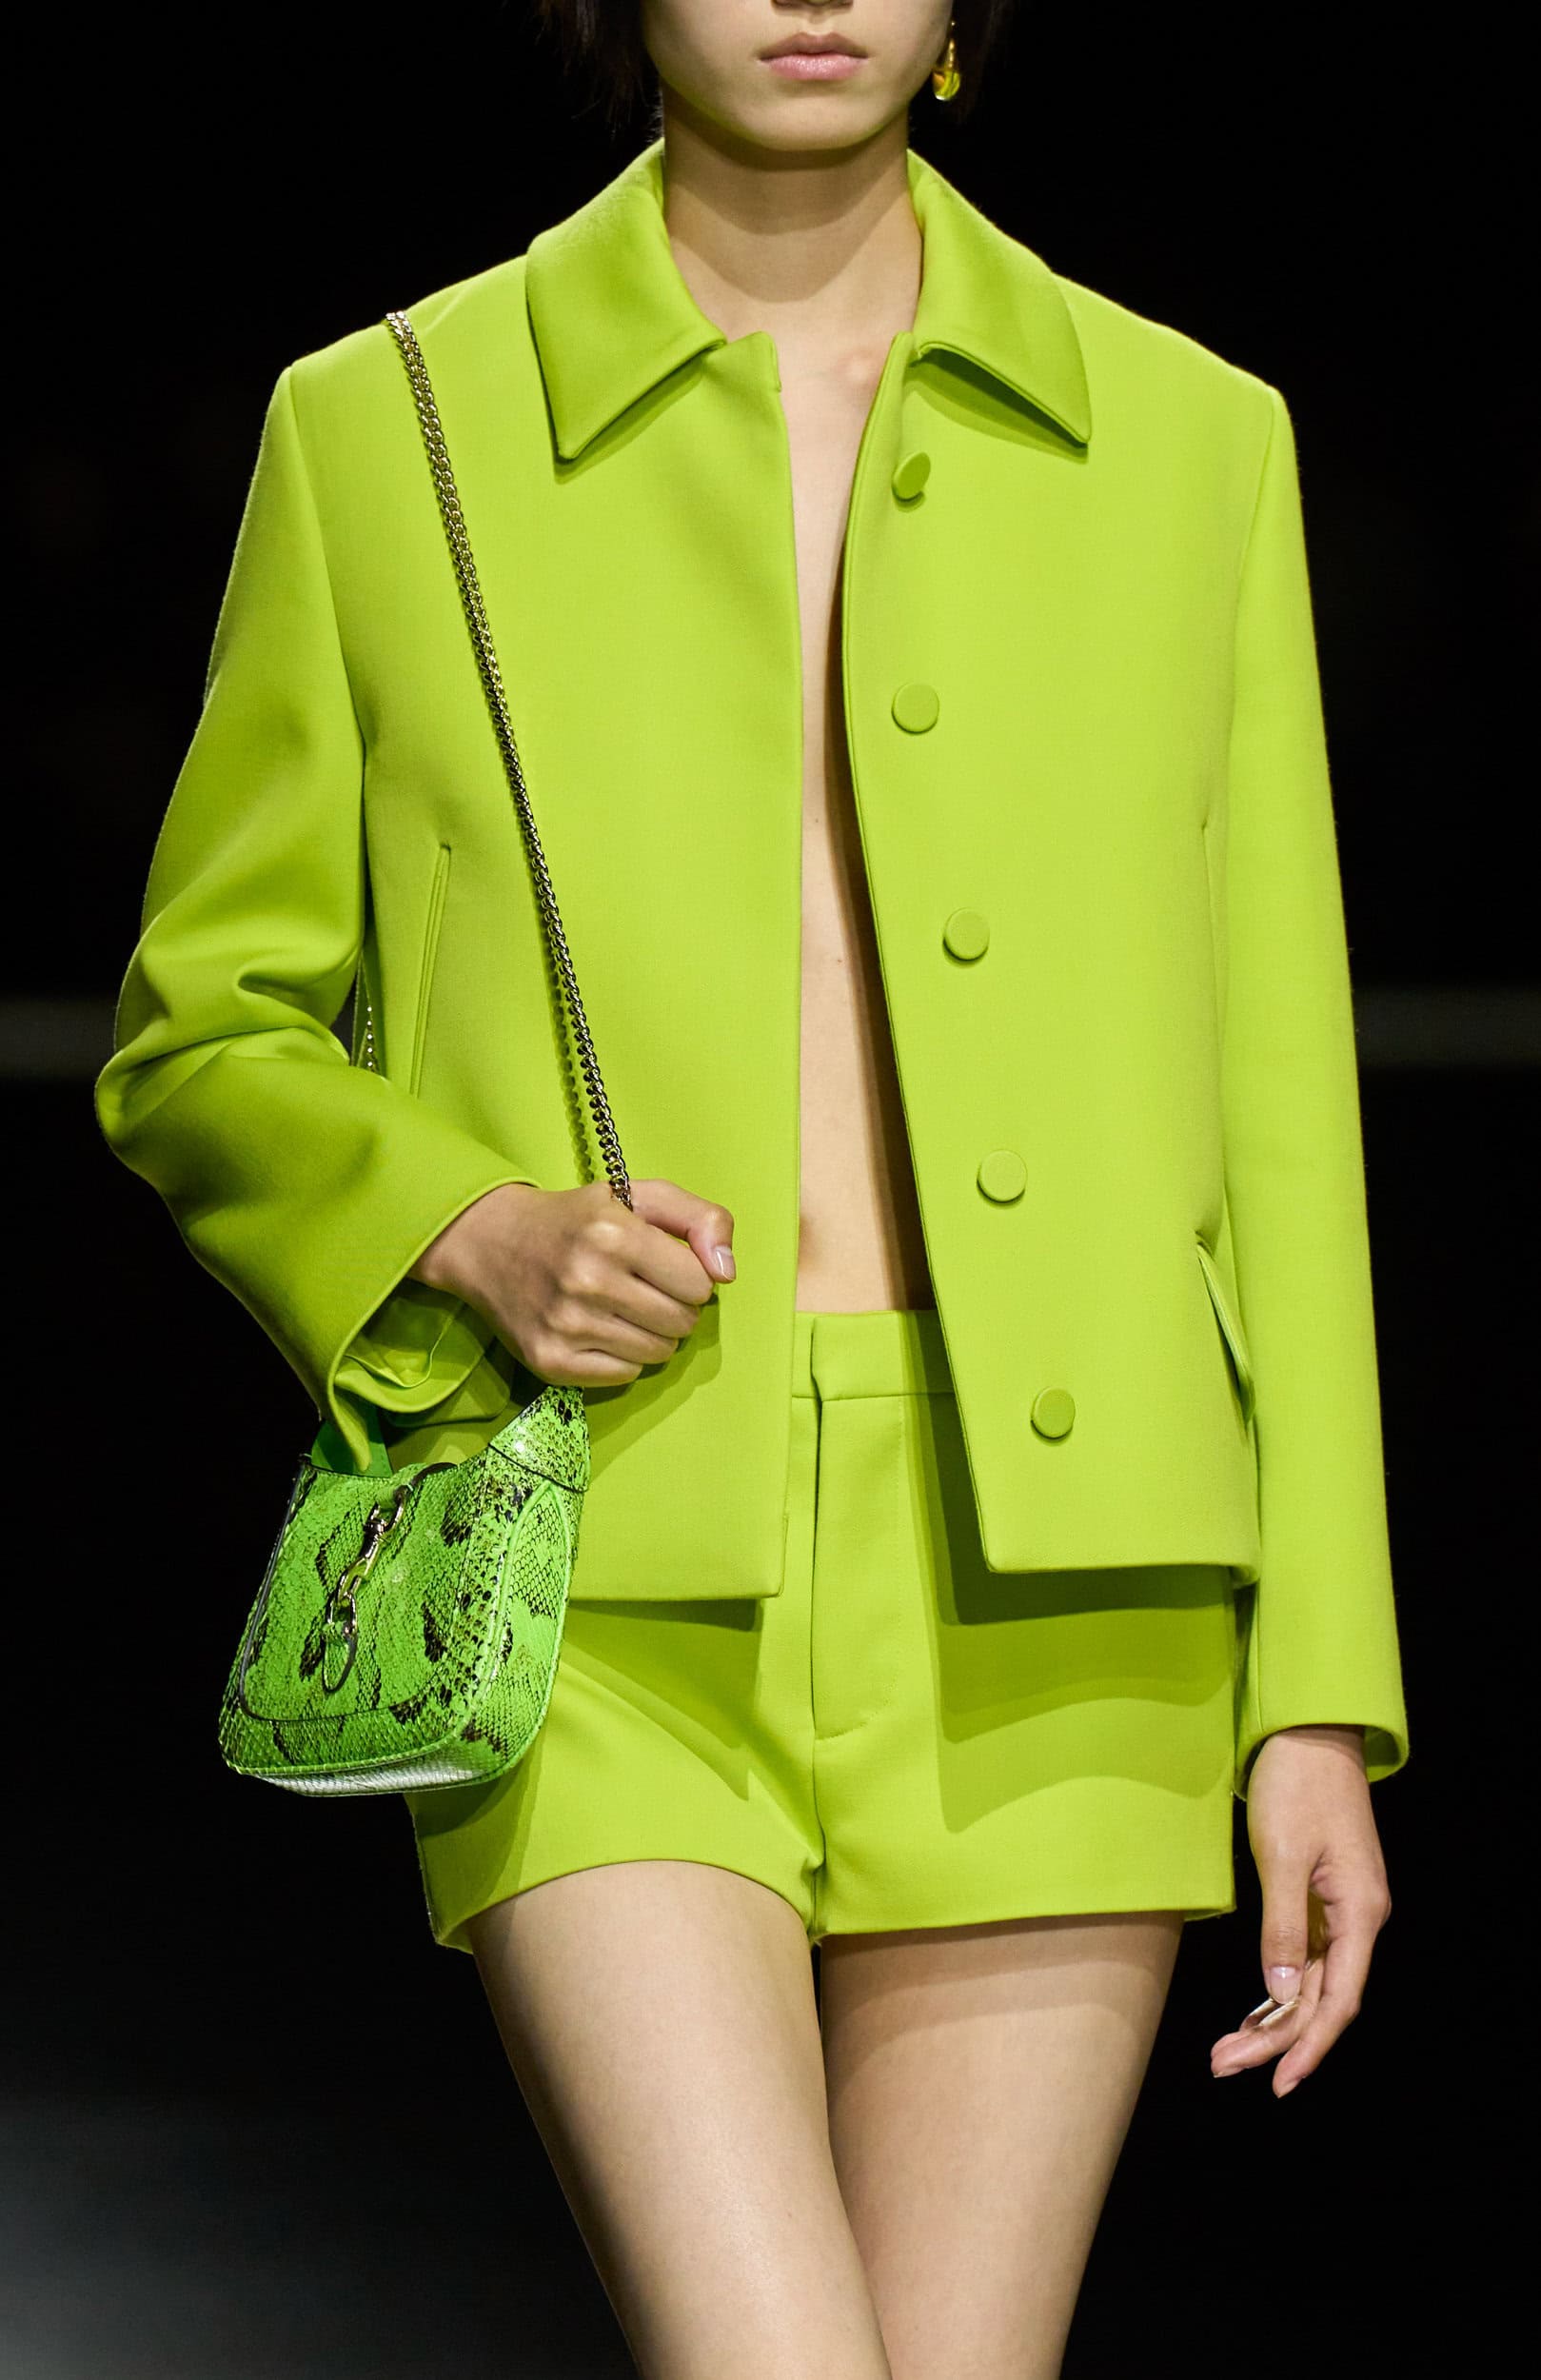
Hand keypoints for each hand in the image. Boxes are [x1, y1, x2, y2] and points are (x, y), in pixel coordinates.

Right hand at [411, 1177, 734, 1386]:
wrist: (488, 1240)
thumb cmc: (575, 1217)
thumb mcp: (639, 1195)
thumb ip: (701, 1218)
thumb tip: (726, 1273)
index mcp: (613, 1233)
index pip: (698, 1284)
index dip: (689, 1276)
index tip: (663, 1266)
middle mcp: (588, 1281)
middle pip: (681, 1323)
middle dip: (674, 1306)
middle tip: (642, 1288)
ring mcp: (566, 1326)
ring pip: (657, 1353)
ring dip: (652, 1334)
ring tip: (622, 1308)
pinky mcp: (550, 1361)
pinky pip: (624, 1375)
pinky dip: (623, 1357)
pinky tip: (600, 1330)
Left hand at [1210, 1723, 1390, 2097]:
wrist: (1308, 1734)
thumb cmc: (1297, 1785)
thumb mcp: (1281, 1856)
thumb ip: (1282, 1928)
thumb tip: (1278, 1995)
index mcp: (1360, 1913)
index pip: (1338, 2000)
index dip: (1309, 2045)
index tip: (1279, 2082)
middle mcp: (1358, 1920)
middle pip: (1322, 2000)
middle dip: (1277, 2040)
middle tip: (1223, 2065)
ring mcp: (1341, 1911)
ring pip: (1311, 1984)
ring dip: (1272, 2020)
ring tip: (1227, 2051)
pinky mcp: (1322, 1898)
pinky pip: (1304, 1959)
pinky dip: (1277, 1989)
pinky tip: (1252, 2012)